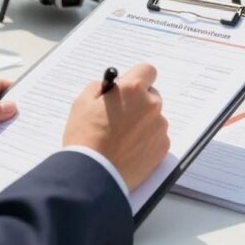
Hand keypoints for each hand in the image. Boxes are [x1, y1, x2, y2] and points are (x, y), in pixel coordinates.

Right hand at [63, 64, 169, 191]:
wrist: (93, 174)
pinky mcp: (163, 147)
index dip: (137, 78)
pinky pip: (157, 137)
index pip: (147, 71)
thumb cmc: (85, 138)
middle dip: (138, 102)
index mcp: (132, 89)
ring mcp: (159, 127)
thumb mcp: (82, 103)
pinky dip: (146, 141)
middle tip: (120, 117)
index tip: (129, 88)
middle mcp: (151, 105)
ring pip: (153, 118)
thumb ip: (99, 88)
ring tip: (121, 139)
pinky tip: (129, 150)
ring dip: (142, 123)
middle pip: (151, 95)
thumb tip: (110, 88)